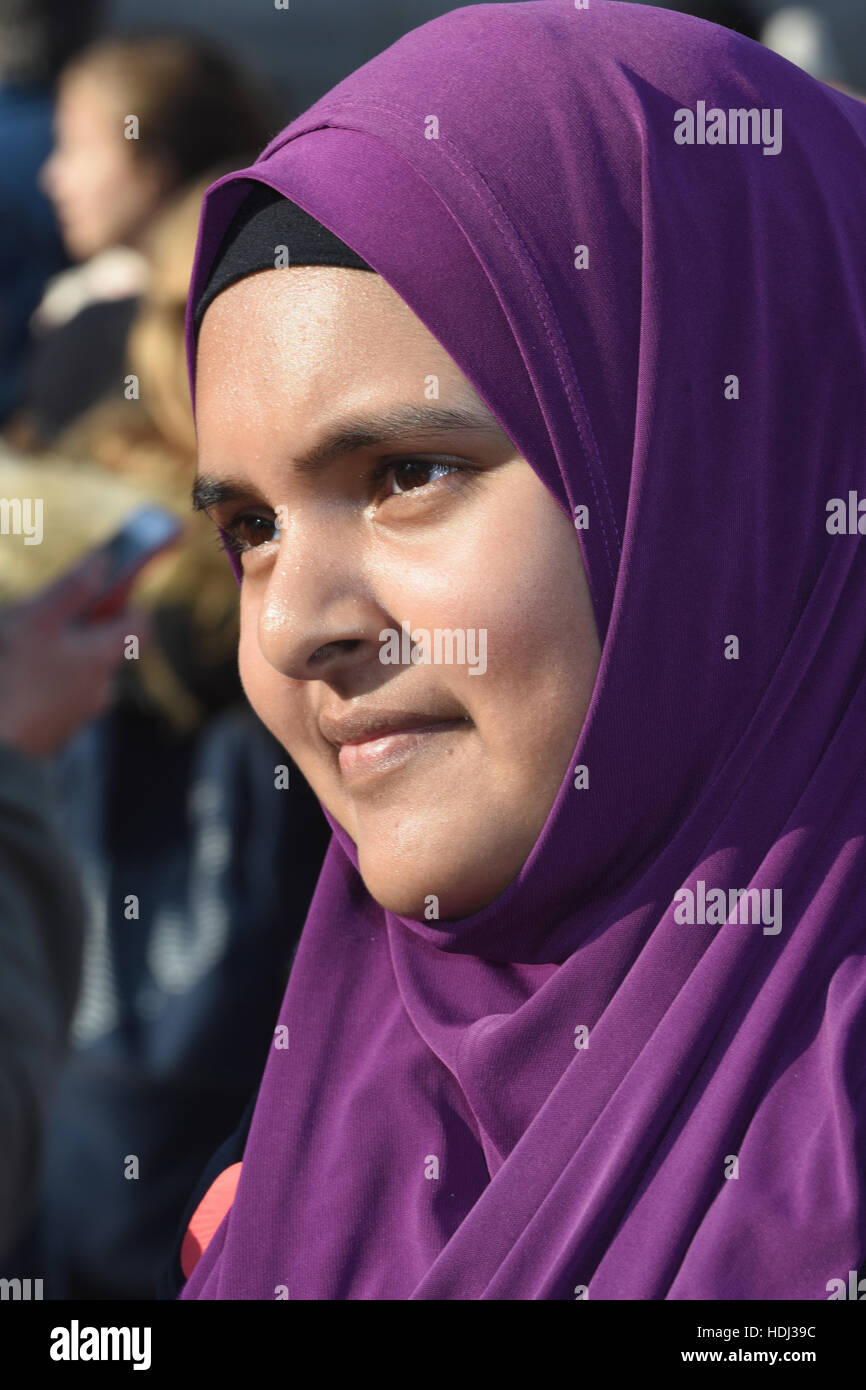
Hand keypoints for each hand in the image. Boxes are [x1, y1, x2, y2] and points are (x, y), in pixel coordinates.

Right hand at [0, 552, 149, 756]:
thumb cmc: (8, 676)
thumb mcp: (37, 619)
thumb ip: (73, 588)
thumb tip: (105, 560)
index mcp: (101, 660)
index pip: (140, 626)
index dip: (127, 603)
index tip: (106, 590)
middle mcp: (98, 691)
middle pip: (104, 652)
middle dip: (82, 633)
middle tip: (46, 621)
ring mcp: (76, 717)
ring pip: (77, 677)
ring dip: (59, 662)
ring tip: (20, 656)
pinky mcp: (54, 734)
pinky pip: (57, 700)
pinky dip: (43, 686)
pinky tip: (14, 684)